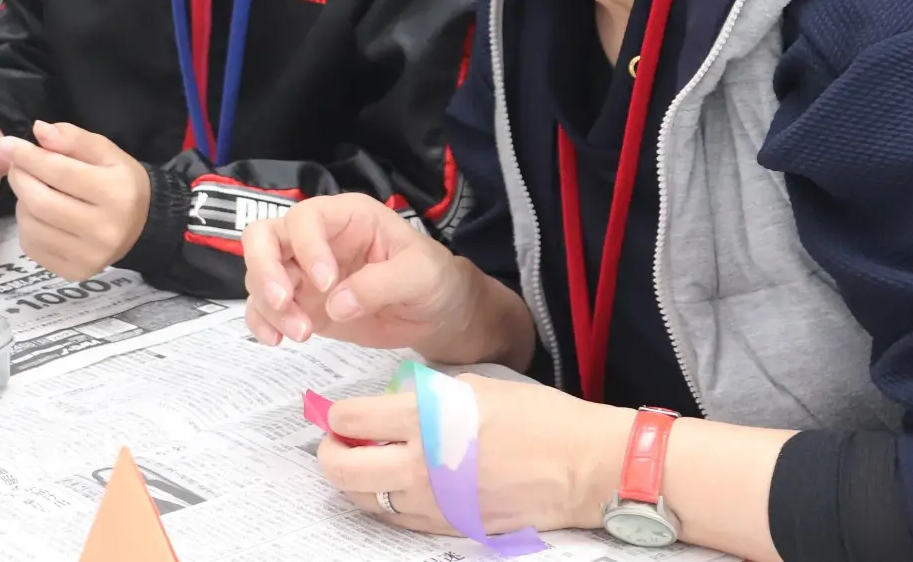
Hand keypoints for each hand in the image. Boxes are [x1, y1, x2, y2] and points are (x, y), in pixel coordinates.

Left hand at [0, 122, 148, 279]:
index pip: (59, 172)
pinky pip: (32, 246)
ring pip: (32, 225)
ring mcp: (89, 256)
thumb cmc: (119, 181)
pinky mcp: (75, 272)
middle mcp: (104, 230)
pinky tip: (38, 214)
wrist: (141, 224)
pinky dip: (27, 226)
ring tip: (32, 189)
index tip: (7, 144)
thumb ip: (73, 138)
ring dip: (21, 202)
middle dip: (20, 178)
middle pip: (41, 201)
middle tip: (16, 166)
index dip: (27, 156)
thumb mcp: (105, 151)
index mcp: (116, 193)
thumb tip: (38, 131)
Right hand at [243, 194, 524, 366]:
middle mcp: (314, 239)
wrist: (438, 316)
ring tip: (301, 333)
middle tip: (283, 301)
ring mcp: (302, 272)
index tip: (327, 283)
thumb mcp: (419, 275)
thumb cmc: (433, 280)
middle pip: (263, 237)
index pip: (305, 218)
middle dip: (265, 269)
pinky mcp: (300, 303)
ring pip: (258, 275)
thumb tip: (334, 304)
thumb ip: (379, 284)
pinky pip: (264, 308)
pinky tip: (275, 340)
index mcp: (345, 217)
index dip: (306, 247)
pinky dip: (261, 322)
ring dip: (269, 305)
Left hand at [317, 375, 633, 536]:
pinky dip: (387, 501)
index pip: (352, 418)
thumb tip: (391, 406)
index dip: (336, 413)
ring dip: (356, 480)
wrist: (584, 466)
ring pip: (366, 500)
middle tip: (336, 440)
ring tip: (365, 461)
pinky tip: (396, 483)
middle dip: (329, 452)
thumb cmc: (538, 418)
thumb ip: (425, 397)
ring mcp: (436, 503)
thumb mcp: (475, 386)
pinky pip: (400, 518)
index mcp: (426, 420)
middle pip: (343, 469)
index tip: (336, 411)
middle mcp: (423, 466)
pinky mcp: (452, 526)